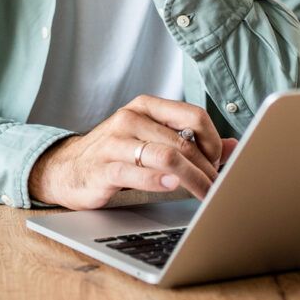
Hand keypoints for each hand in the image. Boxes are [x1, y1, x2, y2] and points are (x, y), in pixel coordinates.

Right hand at [28, 95, 239, 209]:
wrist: (67, 169)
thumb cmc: (115, 154)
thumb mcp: (151, 140)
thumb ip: (190, 141)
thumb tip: (232, 146)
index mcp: (146, 106)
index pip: (193, 115)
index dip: (213, 141)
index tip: (219, 163)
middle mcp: (131, 118)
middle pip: (184, 141)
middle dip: (207, 167)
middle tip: (217, 187)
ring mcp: (116, 141)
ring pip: (167, 155)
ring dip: (193, 178)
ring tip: (205, 194)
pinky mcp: (104, 167)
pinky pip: (138, 172)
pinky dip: (160, 180)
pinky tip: (173, 186)